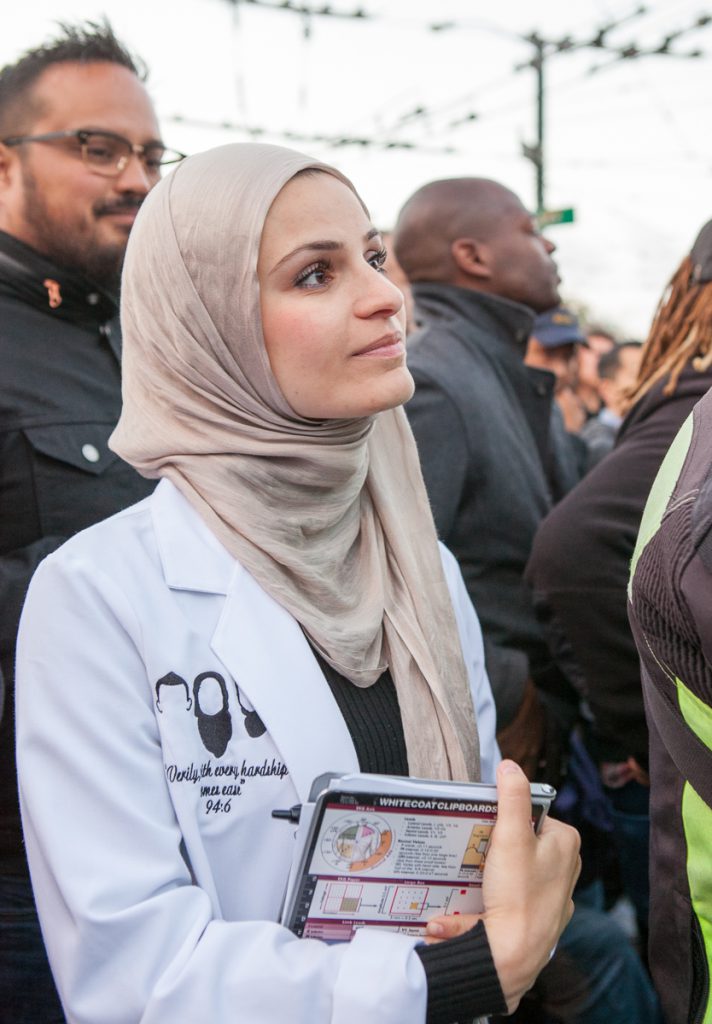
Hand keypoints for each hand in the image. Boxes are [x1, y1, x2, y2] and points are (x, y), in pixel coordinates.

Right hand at [424, 760, 579, 1012]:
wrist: (512, 954)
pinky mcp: (539, 917)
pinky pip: (512, 896)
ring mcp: (554, 895)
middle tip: (476, 850)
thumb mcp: (511, 836)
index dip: (505, 818)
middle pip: (522, 840)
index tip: (486, 828)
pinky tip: (478, 901)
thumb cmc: (517, 893)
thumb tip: (510, 766)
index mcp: (566, 842)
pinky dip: (495, 896)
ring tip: (474, 874)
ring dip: (493, 870)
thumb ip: (512, 797)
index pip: (530, 814)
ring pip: (516, 868)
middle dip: (497, 844)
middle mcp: (567, 867)